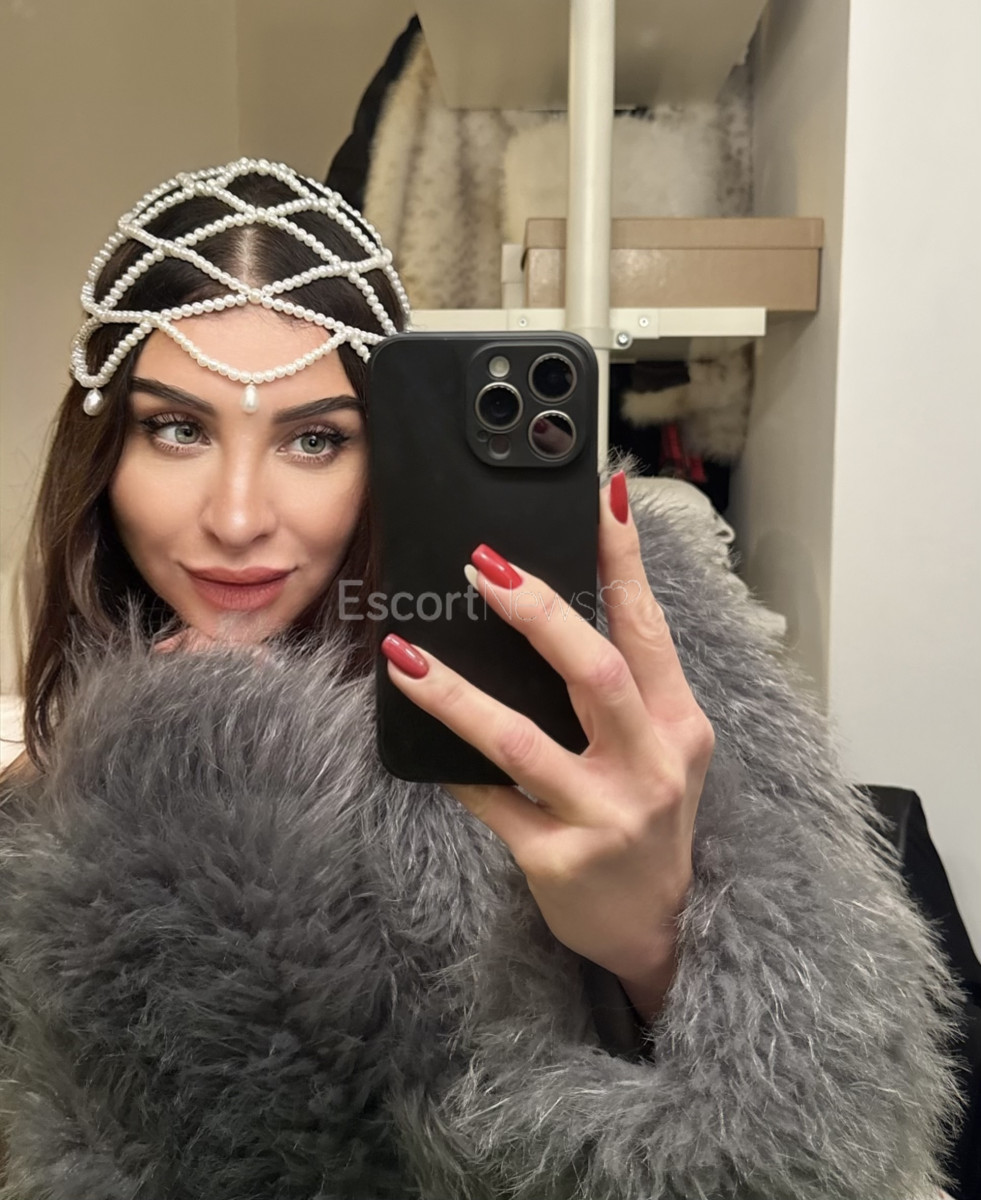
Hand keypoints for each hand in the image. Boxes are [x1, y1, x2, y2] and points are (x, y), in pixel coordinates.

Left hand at [381, 471, 714, 1021]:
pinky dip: (452, 765)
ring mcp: (606, 816)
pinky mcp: (558, 860)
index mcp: (680, 725)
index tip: (602, 498)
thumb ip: (625, 690)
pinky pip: (490, 801)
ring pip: (522, 740)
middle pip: (594, 672)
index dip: (625, 560)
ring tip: (403, 654)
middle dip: (537, 611)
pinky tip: (414, 732)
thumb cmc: (652, 823)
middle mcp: (652, 766)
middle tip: (481, 565)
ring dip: (457, 693)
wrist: (659, 930)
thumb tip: (555, 609)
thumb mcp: (663, 750)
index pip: (649, 627)